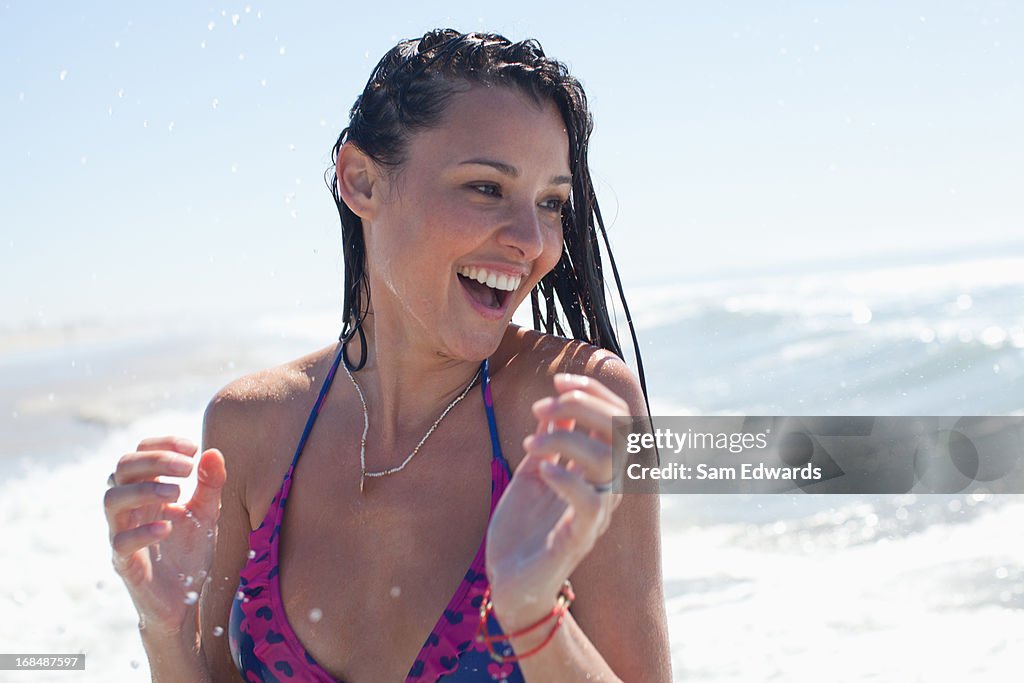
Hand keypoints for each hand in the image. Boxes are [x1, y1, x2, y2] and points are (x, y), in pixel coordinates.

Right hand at [103, 436, 225, 635]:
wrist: (182, 600)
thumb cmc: (189, 553)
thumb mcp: (207, 514)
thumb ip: (211, 484)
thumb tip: (212, 452)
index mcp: (147, 490)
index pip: (140, 452)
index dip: (163, 444)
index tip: (193, 448)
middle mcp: (130, 507)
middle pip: (122, 467)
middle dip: (155, 460)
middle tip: (187, 468)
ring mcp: (122, 533)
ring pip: (111, 499)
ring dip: (144, 489)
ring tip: (177, 493)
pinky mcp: (124, 562)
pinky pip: (121, 541)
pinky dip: (143, 531)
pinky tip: (168, 527)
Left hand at [485, 374, 626, 629]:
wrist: (511, 581)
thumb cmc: (524, 528)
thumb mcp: (534, 472)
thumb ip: (549, 439)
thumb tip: (556, 399)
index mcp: (597, 468)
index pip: (618, 417)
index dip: (594, 391)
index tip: (558, 381)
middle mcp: (604, 487)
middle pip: (620, 431)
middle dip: (583, 406)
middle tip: (543, 407)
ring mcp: (595, 513)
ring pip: (608, 461)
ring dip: (567, 439)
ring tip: (530, 442)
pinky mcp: (579, 538)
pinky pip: (589, 503)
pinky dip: (567, 478)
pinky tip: (542, 468)